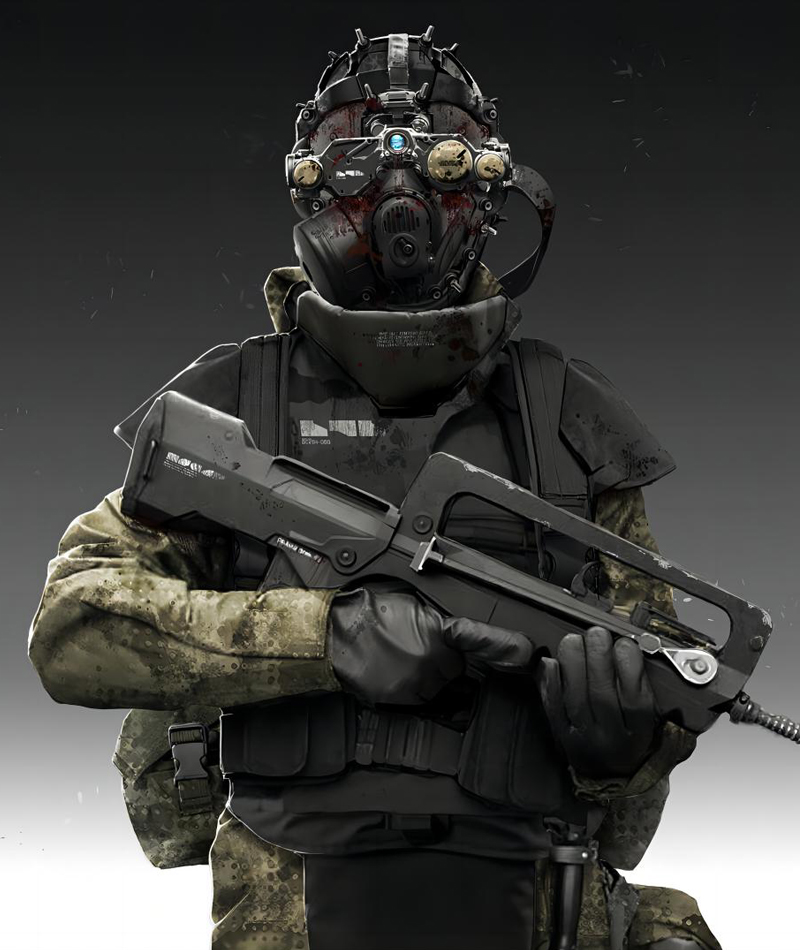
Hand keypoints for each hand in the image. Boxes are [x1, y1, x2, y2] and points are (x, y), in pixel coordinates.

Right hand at [327, 587, 532, 705]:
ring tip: (404, 660)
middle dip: (446, 661)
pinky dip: (415, 690)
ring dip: (431, 678)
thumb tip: (458, 631)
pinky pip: (422, 700)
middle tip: (420, 648)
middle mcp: (435, 659)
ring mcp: (420, 683)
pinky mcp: (404, 700)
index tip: (525, 652)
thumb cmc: (368, 614)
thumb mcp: (411, 604)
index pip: (482, 639)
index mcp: (439, 630)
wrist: (335, 637)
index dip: (506, 647)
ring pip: (441, 687)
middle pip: (458, 669)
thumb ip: (439, 621)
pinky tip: (397, 673)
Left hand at [536, 626, 658, 778]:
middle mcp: (612, 739)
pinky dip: (551, 683)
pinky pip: (554, 708)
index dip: (629, 667)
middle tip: (597, 633)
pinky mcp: (563, 738)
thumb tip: (629, 646)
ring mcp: (585, 739)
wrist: (612, 775)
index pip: (636, 699)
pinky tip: (551, 662)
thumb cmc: (632, 738)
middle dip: (598, 657)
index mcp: (639, 734)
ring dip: (573, 664)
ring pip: (577, 698)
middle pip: (602, 695)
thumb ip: (643, 688)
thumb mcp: (652, 721)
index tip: (625, 643)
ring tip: (574, 640)